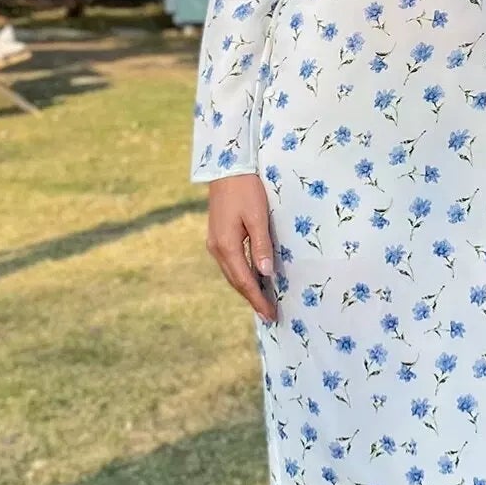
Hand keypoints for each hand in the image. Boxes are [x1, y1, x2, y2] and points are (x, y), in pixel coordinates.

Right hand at [206, 174, 276, 323]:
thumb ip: (261, 246)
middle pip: (236, 281)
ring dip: (247, 288)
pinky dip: (242, 275)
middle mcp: (217, 248)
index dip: (258, 300)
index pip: (244, 281)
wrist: (226, 169)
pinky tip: (253, 278)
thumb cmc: (246, 190)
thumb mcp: (257, 217)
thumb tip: (266, 274)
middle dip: (253, 299)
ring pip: (232, 274)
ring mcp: (215, 243)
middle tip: (269, 315)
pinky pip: (230, 263)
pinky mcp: (218, 236)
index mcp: (227, 246)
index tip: (270, 315)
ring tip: (263, 302)